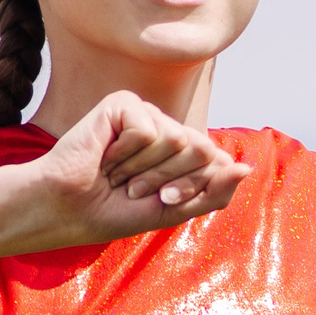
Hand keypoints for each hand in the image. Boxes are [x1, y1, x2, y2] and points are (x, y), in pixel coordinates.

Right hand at [9, 91, 248, 250]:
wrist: (67, 210)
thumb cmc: (114, 211)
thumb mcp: (174, 211)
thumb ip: (215, 192)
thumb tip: (248, 168)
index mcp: (182, 150)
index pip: (216, 163)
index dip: (189, 189)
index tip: (158, 199)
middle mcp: (167, 127)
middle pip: (201, 149)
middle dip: (169, 179)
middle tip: (134, 187)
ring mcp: (146, 112)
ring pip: (177, 139)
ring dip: (144, 169)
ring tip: (117, 172)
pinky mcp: (122, 103)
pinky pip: (148, 130)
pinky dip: (126, 153)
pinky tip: (104, 154)